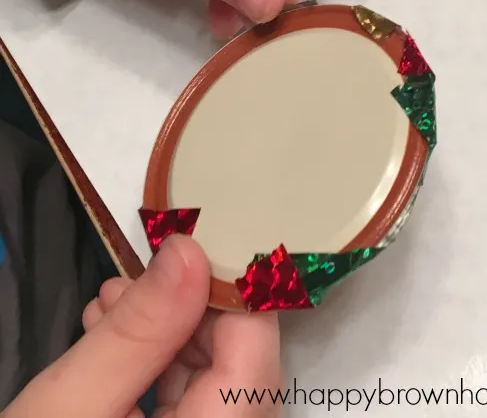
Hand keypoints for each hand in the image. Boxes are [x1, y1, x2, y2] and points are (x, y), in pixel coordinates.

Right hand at [3, 237, 280, 416]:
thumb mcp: (69, 410)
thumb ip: (138, 331)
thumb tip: (189, 249)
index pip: (256, 354)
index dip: (232, 291)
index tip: (189, 246)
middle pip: (240, 368)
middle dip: (188, 312)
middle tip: (131, 280)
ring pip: (215, 384)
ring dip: (168, 337)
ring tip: (108, 308)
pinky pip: (192, 409)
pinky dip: (157, 372)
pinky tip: (111, 343)